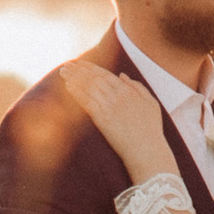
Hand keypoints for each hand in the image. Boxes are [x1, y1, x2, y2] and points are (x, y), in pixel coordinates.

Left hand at [59, 59, 173, 185]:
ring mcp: (109, 107)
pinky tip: (68, 87)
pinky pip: (86, 102)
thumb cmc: (151, 129)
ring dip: (74, 78)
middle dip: (79, 70)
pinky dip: (76, 93)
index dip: (91, 67)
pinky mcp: (102, 119)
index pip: (105, 74)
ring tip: (63, 72)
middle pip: (94, 78)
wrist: (147, 150)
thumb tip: (121, 75)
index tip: (80, 63)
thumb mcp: (151, 103)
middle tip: (66, 65)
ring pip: (88, 87)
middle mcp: (117, 96)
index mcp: (128, 91)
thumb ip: (137, 86)